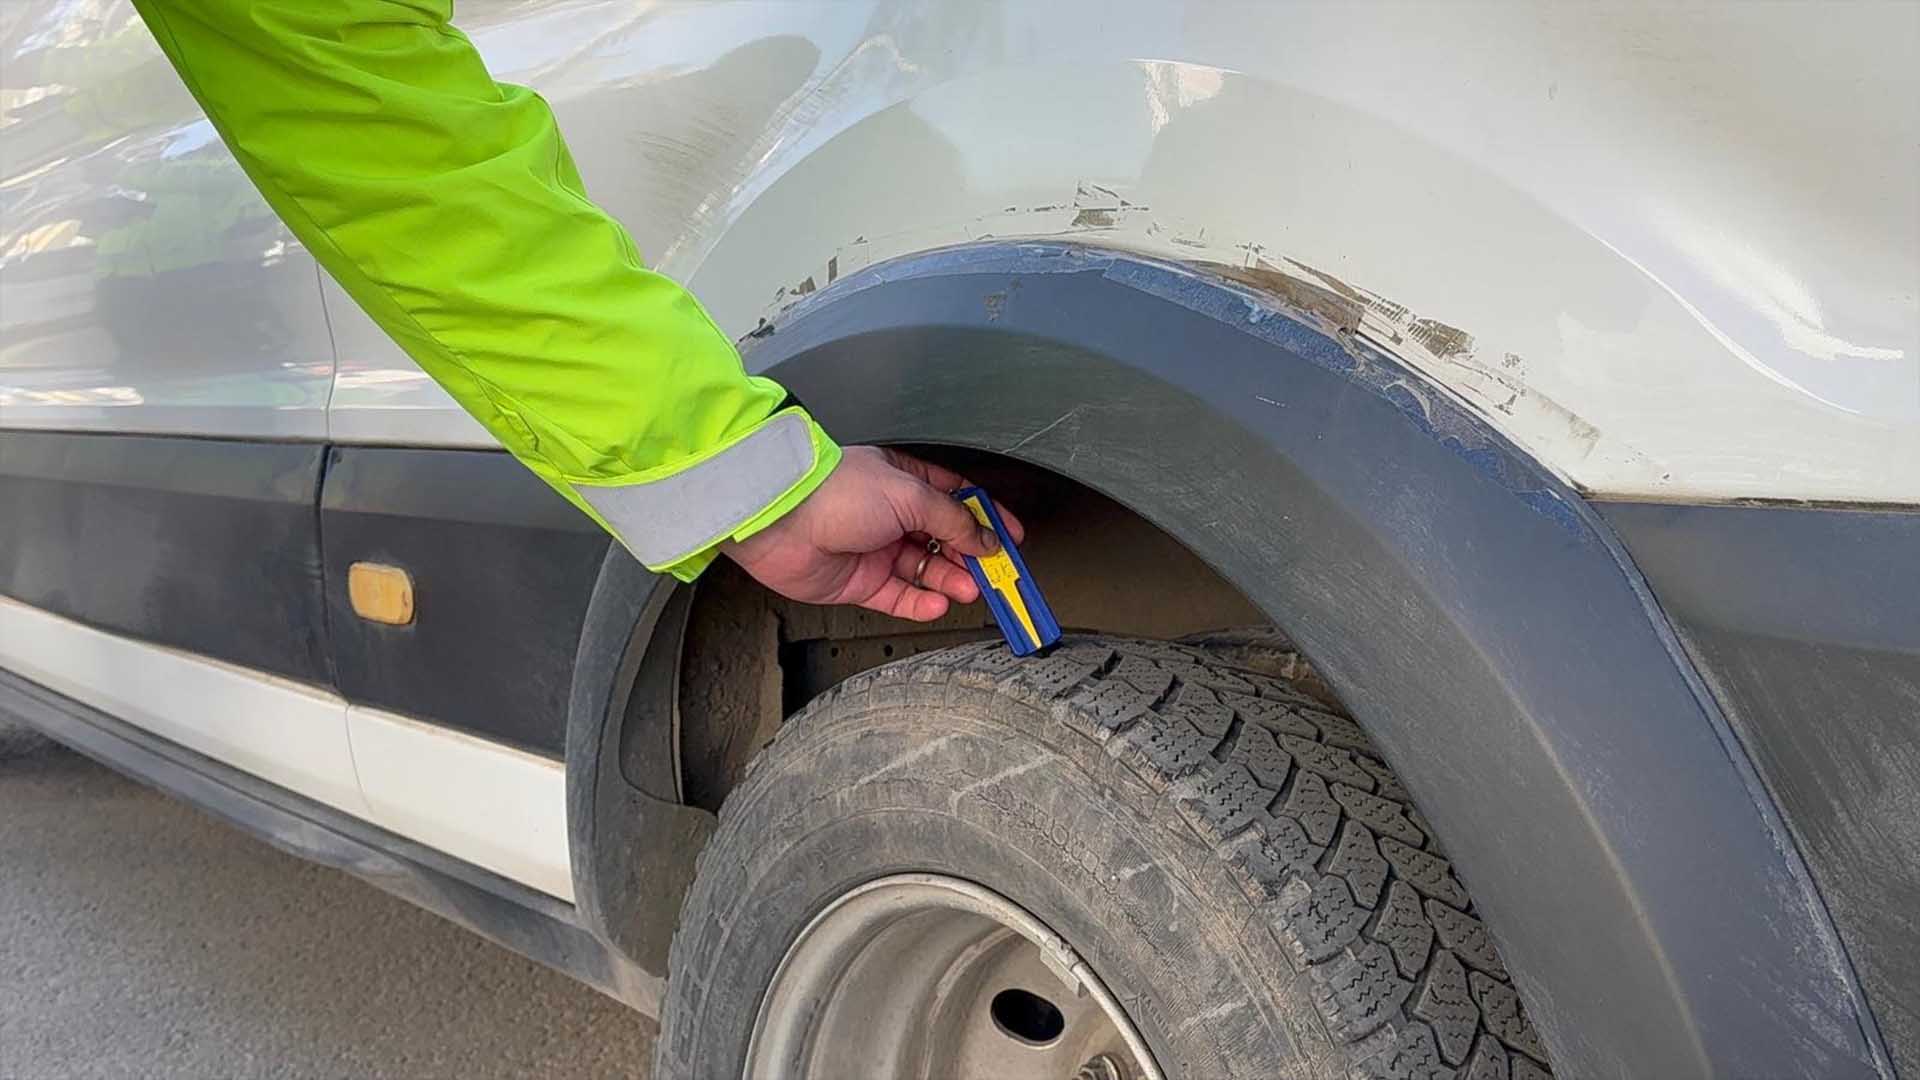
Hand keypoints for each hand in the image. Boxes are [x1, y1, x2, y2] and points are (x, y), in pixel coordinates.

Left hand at [723, 446, 1025, 620]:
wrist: (779, 519)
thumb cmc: (835, 491)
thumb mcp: (909, 494)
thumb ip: (951, 518)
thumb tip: (984, 537)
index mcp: (904, 480)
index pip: (956, 500)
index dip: (985, 518)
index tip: (1011, 537)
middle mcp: (890, 515)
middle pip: (944, 540)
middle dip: (973, 557)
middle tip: (998, 574)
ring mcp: (875, 549)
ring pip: (925, 571)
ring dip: (950, 581)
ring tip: (970, 589)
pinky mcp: (859, 582)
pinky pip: (899, 596)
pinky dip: (920, 602)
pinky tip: (938, 603)